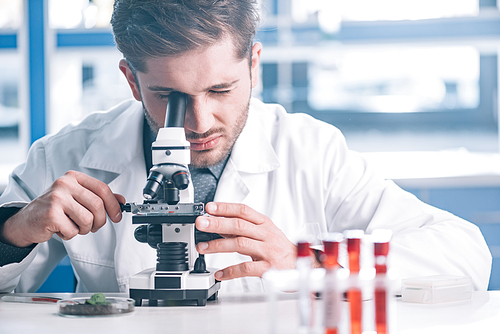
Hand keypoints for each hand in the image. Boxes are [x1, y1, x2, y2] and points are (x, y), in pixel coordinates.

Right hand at [1, 170, 124, 247]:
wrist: (26, 221)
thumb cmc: (55, 209)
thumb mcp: (78, 198)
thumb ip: (99, 197)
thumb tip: (122, 201)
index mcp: (73, 177)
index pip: (102, 189)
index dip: (114, 205)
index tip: (117, 216)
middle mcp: (64, 184)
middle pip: (98, 205)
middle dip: (100, 221)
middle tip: (94, 227)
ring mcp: (56, 198)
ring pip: (87, 220)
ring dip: (84, 229)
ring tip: (73, 226)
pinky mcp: (51, 214)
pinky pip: (73, 231)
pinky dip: (70, 235)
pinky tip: (60, 229)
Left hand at [195, 202, 296, 280]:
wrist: (301, 264)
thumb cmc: (279, 248)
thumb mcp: (263, 234)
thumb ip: (242, 230)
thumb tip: (218, 225)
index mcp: (264, 224)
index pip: (244, 211)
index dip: (226, 208)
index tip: (209, 207)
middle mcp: (266, 235)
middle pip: (239, 225)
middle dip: (217, 223)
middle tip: (201, 223)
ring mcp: (268, 251)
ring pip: (241, 244)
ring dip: (219, 245)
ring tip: (203, 247)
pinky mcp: (269, 268)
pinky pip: (247, 268)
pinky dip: (231, 271)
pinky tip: (219, 274)